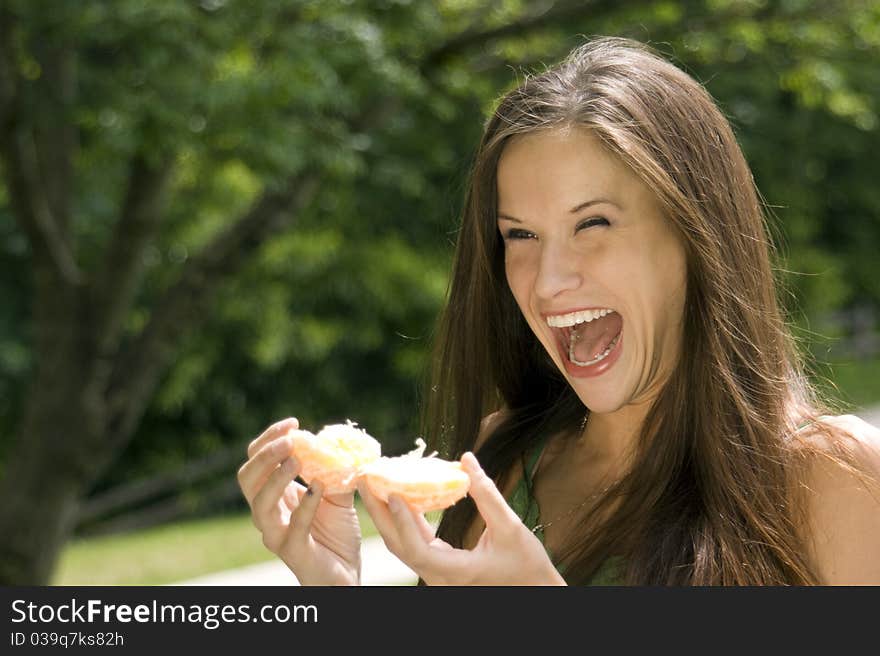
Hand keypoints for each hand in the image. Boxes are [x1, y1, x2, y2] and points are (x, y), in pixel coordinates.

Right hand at [237, 417, 361, 584]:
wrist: (346, 575)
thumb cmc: (337, 535)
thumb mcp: (337, 494)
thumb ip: (333, 469)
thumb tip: (337, 441)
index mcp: (274, 495)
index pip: (256, 460)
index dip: (269, 439)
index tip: (294, 423)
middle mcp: (267, 513)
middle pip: (247, 478)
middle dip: (265, 455)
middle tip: (289, 440)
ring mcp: (276, 533)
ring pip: (260, 504)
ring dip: (276, 478)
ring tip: (296, 460)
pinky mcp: (293, 550)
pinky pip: (294, 525)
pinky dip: (306, 504)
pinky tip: (319, 486)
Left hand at [357, 452, 564, 584]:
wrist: (537, 594)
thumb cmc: (528, 567)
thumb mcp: (511, 527)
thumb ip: (487, 494)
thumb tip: (467, 460)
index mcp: (456, 573)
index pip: (417, 550)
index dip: (403, 522)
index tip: (393, 494)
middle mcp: (441, 580)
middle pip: (401, 547)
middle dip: (381, 514)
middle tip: (367, 481)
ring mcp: (440, 578)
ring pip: (406, 547)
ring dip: (391, 517)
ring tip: (379, 485)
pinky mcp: (443, 570)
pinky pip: (418, 546)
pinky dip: (409, 523)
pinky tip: (405, 498)